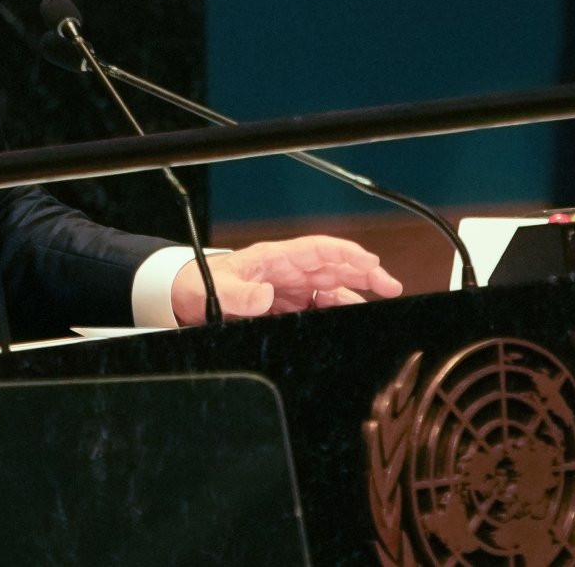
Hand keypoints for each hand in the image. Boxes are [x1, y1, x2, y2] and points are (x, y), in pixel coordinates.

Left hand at [171, 234, 403, 326]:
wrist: (182, 300)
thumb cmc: (197, 285)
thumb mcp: (213, 289)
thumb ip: (239, 293)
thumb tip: (265, 296)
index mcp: (272, 259)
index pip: (316, 250)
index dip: (345, 253)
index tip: (370, 261)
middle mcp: (285, 274)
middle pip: (332, 269)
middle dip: (364, 274)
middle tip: (392, 286)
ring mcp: (287, 292)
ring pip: (329, 291)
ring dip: (353, 298)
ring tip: (377, 309)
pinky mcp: (284, 311)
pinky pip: (316, 311)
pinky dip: (334, 315)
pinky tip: (348, 324)